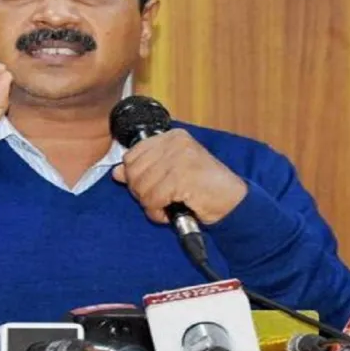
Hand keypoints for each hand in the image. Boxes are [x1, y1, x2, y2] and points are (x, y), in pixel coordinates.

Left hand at [112, 128, 247, 223]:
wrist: (233, 201)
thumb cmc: (204, 188)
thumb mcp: (172, 173)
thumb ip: (146, 169)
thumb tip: (117, 172)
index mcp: (173, 137)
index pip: (132, 155)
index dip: (136, 177)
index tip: (153, 186)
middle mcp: (176, 143)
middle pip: (133, 172)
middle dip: (143, 193)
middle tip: (161, 200)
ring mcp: (180, 159)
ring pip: (142, 188)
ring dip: (152, 205)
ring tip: (168, 206)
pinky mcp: (182, 178)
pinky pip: (153, 200)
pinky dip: (158, 213)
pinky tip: (171, 212)